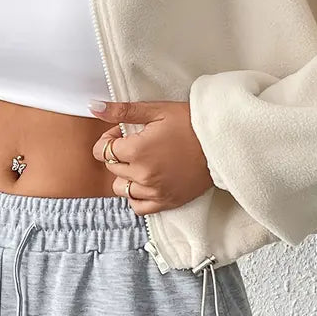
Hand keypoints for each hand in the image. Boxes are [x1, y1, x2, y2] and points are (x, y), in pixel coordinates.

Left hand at [88, 99, 213, 214]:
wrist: (222, 143)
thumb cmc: (192, 122)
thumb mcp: (157, 110)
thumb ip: (122, 111)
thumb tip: (94, 108)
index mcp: (136, 151)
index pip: (102, 150)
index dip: (109, 139)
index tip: (123, 133)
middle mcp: (142, 175)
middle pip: (112, 168)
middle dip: (119, 155)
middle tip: (138, 144)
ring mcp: (154, 191)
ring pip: (121, 189)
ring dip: (126, 176)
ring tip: (143, 163)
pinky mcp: (167, 202)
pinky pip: (138, 207)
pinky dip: (136, 196)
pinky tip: (146, 182)